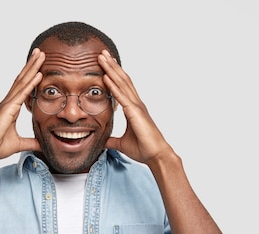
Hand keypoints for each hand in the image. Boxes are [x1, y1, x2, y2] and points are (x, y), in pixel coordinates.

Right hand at [0, 48, 44, 165]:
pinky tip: (38, 74)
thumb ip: (31, 142)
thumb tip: (42, 145)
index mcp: (11, 108)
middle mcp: (9, 102)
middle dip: (32, 65)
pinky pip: (22, 94)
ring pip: (22, 81)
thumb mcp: (19, 144)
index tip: (40, 65)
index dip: (31, 75)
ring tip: (40, 55)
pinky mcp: (7, 109)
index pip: (23, 88)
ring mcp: (7, 104)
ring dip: (32, 67)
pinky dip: (31, 83)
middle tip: (40, 52)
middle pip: (22, 79)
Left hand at [99, 50, 173, 164]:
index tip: (106, 63)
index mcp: (134, 108)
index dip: (114, 74)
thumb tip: (103, 142)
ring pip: (122, 83)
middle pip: (122, 79)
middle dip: (112, 65)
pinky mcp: (135, 113)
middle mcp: (136, 104)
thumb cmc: (144, 149)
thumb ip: (112, 141)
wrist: (156, 155)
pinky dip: (113, 86)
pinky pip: (122, 97)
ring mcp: (136, 107)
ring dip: (111, 69)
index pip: (122, 87)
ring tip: (102, 58)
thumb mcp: (122, 144)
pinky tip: (106, 77)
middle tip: (102, 53)